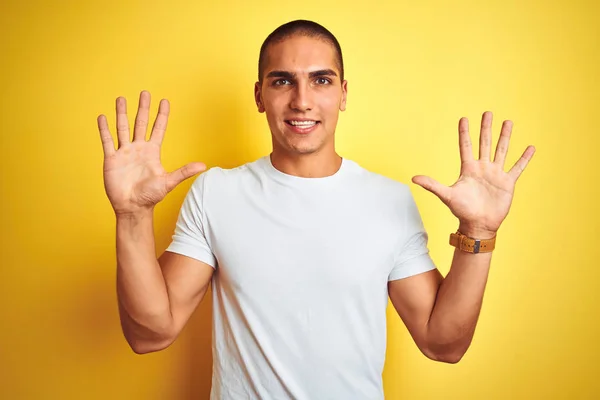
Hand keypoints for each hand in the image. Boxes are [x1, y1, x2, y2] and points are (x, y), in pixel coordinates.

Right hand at [97, 91, 205, 215]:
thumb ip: (184, 171)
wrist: (132, 208)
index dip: (162, 115)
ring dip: (122, 114)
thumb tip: (204, 166)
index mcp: (152, 152)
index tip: (164, 100)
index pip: (158, 129)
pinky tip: (103, 117)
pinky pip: (107, 141)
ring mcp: (124, 153)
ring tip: (121, 99)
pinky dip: (104, 129)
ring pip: (122, 128)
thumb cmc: (151, 197)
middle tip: (144, 92)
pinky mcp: (111, 159)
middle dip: (143, 108)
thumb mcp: (168, 182)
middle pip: (140, 123)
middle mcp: (138, 149)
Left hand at [412, 111, 534, 237]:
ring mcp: (495, 174)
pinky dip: (524, 158)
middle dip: (486, 128)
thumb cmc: (461, 211)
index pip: (465, 146)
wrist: (478, 225)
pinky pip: (517, 167)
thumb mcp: (446, 195)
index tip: (464, 118)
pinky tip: (530, 147)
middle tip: (488, 112)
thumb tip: (413, 178)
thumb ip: (432, 185)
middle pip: (484, 143)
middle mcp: (482, 168)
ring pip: (501, 150)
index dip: (464, 133)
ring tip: (508, 122)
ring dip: (505, 136)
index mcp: (468, 169)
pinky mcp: (507, 183)